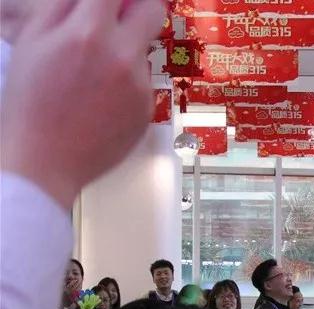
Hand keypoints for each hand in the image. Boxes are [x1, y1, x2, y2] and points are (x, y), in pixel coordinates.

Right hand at [0, 0, 164, 211]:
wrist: (45, 160)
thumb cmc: (31, 102)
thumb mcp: (35, 40)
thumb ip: (66, 7)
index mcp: (89, 32)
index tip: (113, 1)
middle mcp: (123, 57)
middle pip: (154, 11)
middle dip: (140, 7)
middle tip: (120, 17)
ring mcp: (140, 86)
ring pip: (143, 52)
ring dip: (125, 52)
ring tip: (92, 77)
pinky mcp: (147, 111)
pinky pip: (143, 84)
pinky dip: (126, 85)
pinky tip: (100, 101)